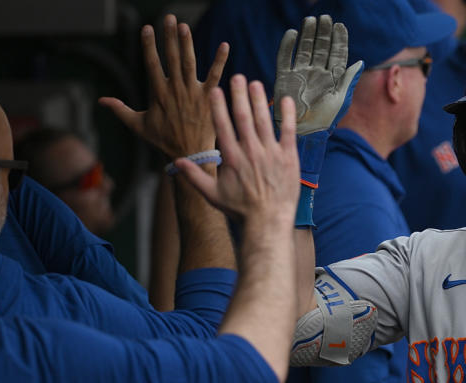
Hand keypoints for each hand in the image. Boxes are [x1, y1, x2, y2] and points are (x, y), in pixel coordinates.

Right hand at [100, 15, 228, 158]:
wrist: (189, 154)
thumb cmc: (163, 140)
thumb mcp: (138, 125)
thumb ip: (120, 110)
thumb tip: (100, 101)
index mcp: (159, 94)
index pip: (152, 64)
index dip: (149, 46)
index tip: (147, 28)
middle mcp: (176, 90)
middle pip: (171, 58)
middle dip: (169, 37)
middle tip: (169, 18)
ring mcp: (193, 93)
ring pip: (190, 63)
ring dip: (187, 44)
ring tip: (184, 26)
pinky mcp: (209, 98)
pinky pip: (215, 76)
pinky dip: (220, 61)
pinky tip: (225, 45)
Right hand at [176, 75, 299, 226]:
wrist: (268, 222)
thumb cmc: (241, 210)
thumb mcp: (212, 195)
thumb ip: (194, 177)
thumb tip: (176, 162)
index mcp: (232, 158)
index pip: (222, 125)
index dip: (218, 106)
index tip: (214, 90)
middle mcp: (251, 151)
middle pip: (243, 117)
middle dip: (239, 95)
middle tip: (237, 77)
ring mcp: (271, 153)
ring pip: (264, 120)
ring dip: (259, 100)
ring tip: (255, 83)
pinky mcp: (288, 157)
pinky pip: (289, 131)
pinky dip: (288, 115)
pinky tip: (286, 99)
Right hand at [274, 15, 362, 135]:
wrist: (303, 132)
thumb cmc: (325, 119)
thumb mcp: (340, 99)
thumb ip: (349, 79)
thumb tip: (361, 62)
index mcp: (332, 78)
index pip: (337, 54)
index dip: (339, 40)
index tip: (340, 26)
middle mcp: (317, 73)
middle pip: (321, 48)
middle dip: (323, 33)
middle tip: (325, 18)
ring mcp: (301, 74)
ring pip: (304, 49)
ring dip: (307, 35)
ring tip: (310, 20)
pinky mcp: (285, 77)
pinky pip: (285, 58)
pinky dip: (287, 46)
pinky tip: (292, 34)